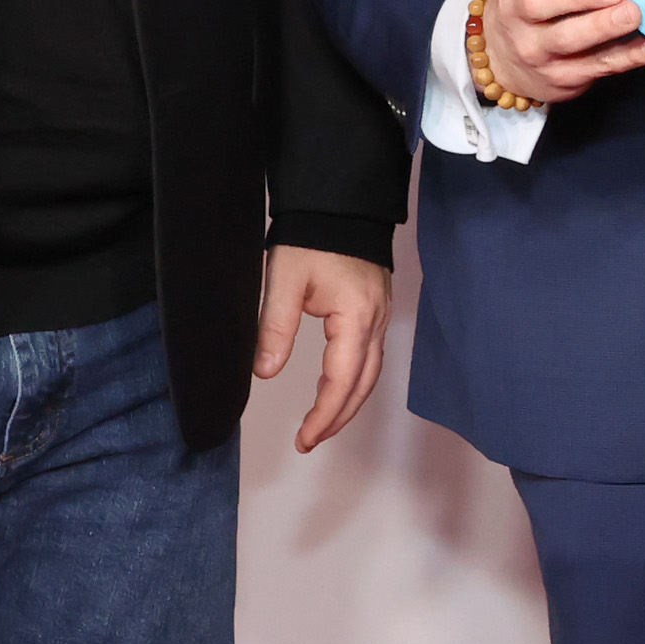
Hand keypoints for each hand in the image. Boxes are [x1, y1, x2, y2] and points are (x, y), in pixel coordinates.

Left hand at [253, 244, 387, 453]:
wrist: (339, 203)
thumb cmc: (312, 236)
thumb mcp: (283, 280)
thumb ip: (275, 329)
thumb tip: (264, 373)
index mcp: (355, 318)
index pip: (342, 381)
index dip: (323, 415)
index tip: (303, 438)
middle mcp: (375, 322)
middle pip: (363, 385)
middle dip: (337, 418)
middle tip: (309, 440)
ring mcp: (380, 316)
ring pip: (370, 374)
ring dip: (348, 403)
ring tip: (321, 424)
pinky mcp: (376, 310)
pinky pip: (371, 357)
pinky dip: (355, 381)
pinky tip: (336, 389)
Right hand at [479, 0, 644, 106]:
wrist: (509, 63)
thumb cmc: (537, 0)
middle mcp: (516, 14)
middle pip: (537, 3)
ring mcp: (537, 50)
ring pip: (568, 39)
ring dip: (603, 26)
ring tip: (633, 13)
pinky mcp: (564, 76)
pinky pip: (599, 65)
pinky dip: (629, 55)